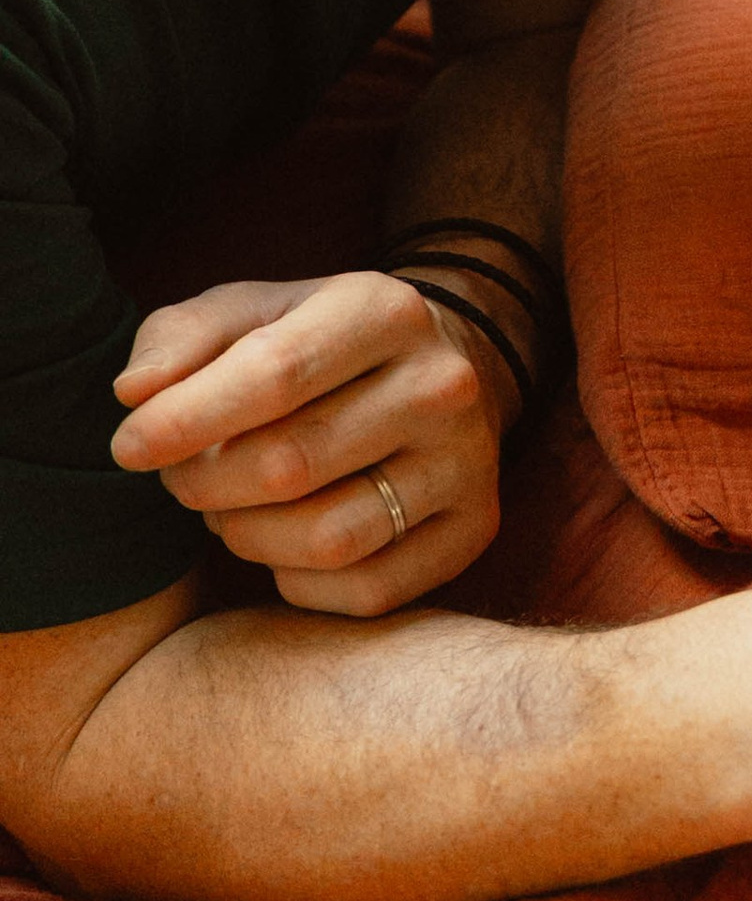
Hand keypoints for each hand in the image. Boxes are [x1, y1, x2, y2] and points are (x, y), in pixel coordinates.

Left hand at [110, 272, 509, 613]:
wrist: (444, 369)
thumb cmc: (319, 345)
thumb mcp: (250, 313)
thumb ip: (180, 339)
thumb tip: (134, 395)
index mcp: (385, 310)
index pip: (273, 374)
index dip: (185, 420)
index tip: (127, 446)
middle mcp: (442, 385)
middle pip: (290, 466)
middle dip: (205, 483)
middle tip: (180, 478)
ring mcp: (467, 463)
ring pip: (328, 540)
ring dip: (248, 537)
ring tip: (229, 511)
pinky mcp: (475, 529)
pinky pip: (366, 590)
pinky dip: (298, 581)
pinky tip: (284, 544)